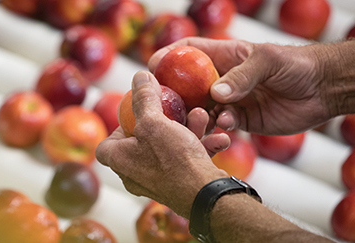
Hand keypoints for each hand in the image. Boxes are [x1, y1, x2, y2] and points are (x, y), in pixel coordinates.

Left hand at [95, 71, 228, 217]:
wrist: (205, 195)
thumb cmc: (173, 159)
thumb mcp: (155, 122)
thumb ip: (144, 98)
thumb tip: (138, 76)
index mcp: (120, 161)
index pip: (106, 144)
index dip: (118, 127)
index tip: (136, 115)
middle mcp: (135, 175)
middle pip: (143, 142)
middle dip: (163, 121)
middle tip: (173, 111)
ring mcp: (157, 181)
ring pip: (168, 148)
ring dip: (187, 129)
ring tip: (201, 116)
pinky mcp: (178, 186)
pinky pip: (185, 161)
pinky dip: (199, 147)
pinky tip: (218, 138)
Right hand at [149, 37, 331, 134]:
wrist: (320, 90)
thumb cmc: (295, 65)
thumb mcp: (267, 61)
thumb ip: (241, 76)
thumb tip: (215, 94)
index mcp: (224, 56)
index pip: (189, 52)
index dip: (169, 57)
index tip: (152, 67)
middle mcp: (221, 79)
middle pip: (188, 84)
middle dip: (176, 94)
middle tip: (169, 105)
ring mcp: (229, 100)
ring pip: (200, 108)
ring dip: (197, 115)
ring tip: (201, 119)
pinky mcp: (239, 119)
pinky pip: (220, 124)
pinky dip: (219, 126)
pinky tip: (227, 124)